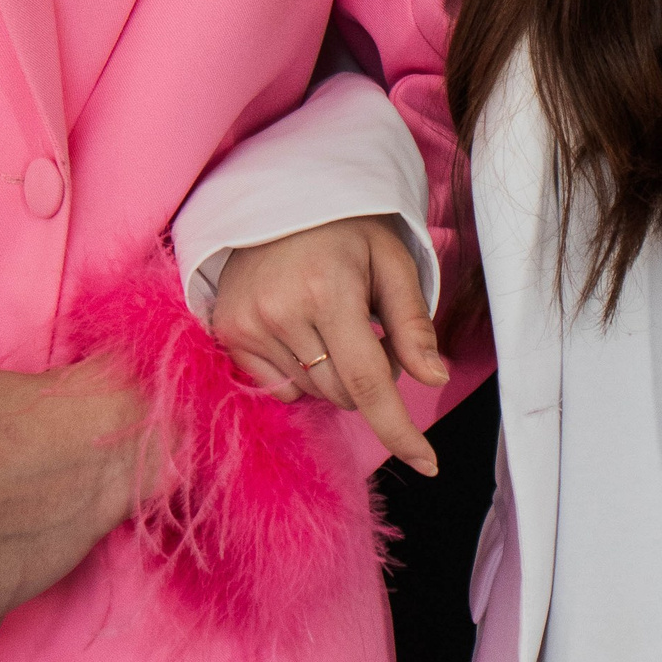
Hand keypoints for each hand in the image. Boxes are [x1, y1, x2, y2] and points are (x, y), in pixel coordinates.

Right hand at [211, 216, 447, 475]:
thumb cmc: (346, 230)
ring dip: (334, 376)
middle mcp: (282, 311)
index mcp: (330, 290)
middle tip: (368, 330)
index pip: (368, 381)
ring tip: (332, 323)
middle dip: (368, 379)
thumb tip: (434, 378)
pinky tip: (300, 330)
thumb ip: (413, 323)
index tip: (427, 463)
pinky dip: (299, 373)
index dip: (399, 430)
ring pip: (312, 394)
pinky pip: (278, 386)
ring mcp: (248, 324)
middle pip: (343, 394)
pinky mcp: (227, 332)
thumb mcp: (392, 262)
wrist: (278, 198)